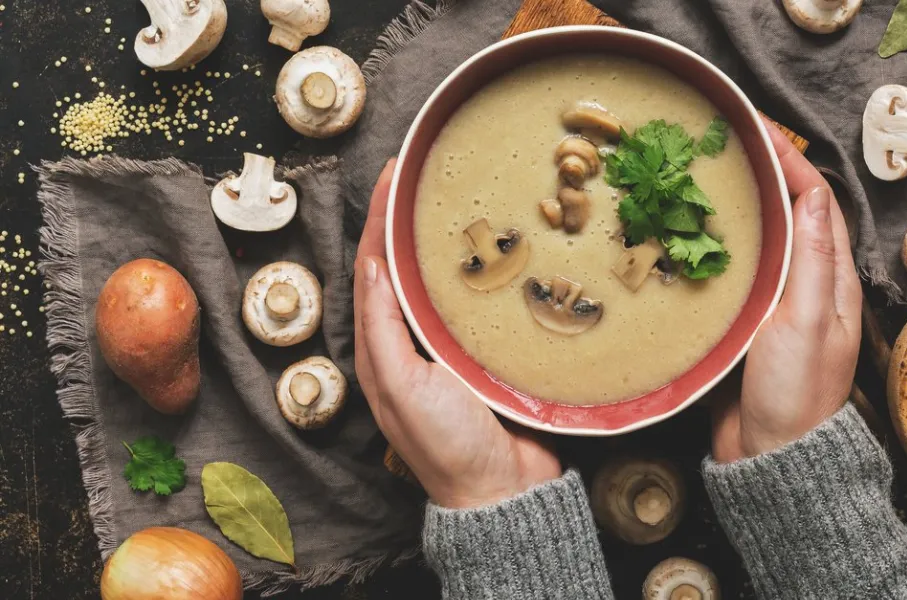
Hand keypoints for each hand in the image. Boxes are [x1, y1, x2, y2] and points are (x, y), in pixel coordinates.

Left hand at [354, 160, 561, 508]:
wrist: (504, 491)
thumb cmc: (445, 445)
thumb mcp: (400, 386)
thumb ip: (381, 329)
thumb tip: (371, 266)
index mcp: (382, 346)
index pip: (375, 267)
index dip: (381, 218)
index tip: (396, 173)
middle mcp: (414, 340)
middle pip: (412, 265)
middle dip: (418, 218)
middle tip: (437, 174)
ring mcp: (455, 346)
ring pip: (451, 279)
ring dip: (457, 239)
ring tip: (473, 197)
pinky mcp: (492, 353)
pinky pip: (488, 301)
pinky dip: (493, 270)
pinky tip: (511, 246)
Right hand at [712, 119, 862, 462]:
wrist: (771, 459)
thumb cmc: (798, 395)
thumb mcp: (810, 322)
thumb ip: (813, 261)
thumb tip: (814, 195)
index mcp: (830, 279)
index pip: (814, 202)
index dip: (789, 161)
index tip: (756, 130)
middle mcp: (804, 285)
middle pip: (782, 215)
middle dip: (756, 176)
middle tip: (717, 147)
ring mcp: (771, 305)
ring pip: (752, 242)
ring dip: (729, 209)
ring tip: (694, 180)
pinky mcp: (741, 325)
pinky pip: (725, 275)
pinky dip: (707, 249)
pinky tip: (680, 238)